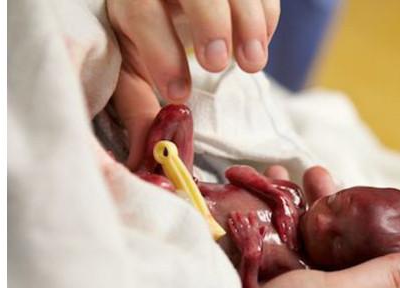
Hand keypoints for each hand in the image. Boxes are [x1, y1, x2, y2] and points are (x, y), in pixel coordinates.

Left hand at [106, 0, 279, 168]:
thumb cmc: (146, 36)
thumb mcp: (133, 69)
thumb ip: (138, 108)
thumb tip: (141, 161)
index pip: (142, 12)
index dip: (162, 54)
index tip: (180, 95)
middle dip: (210, 25)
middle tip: (219, 64)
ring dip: (250, 24)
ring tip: (252, 65)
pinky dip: (266, 18)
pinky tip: (259, 45)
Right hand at [158, 166, 399, 287]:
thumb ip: (392, 277)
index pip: (361, 248)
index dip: (352, 214)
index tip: (336, 185)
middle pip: (324, 240)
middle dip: (315, 203)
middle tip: (304, 172)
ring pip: (291, 242)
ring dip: (284, 206)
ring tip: (273, 173)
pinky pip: (263, 253)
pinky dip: (259, 225)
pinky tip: (249, 202)